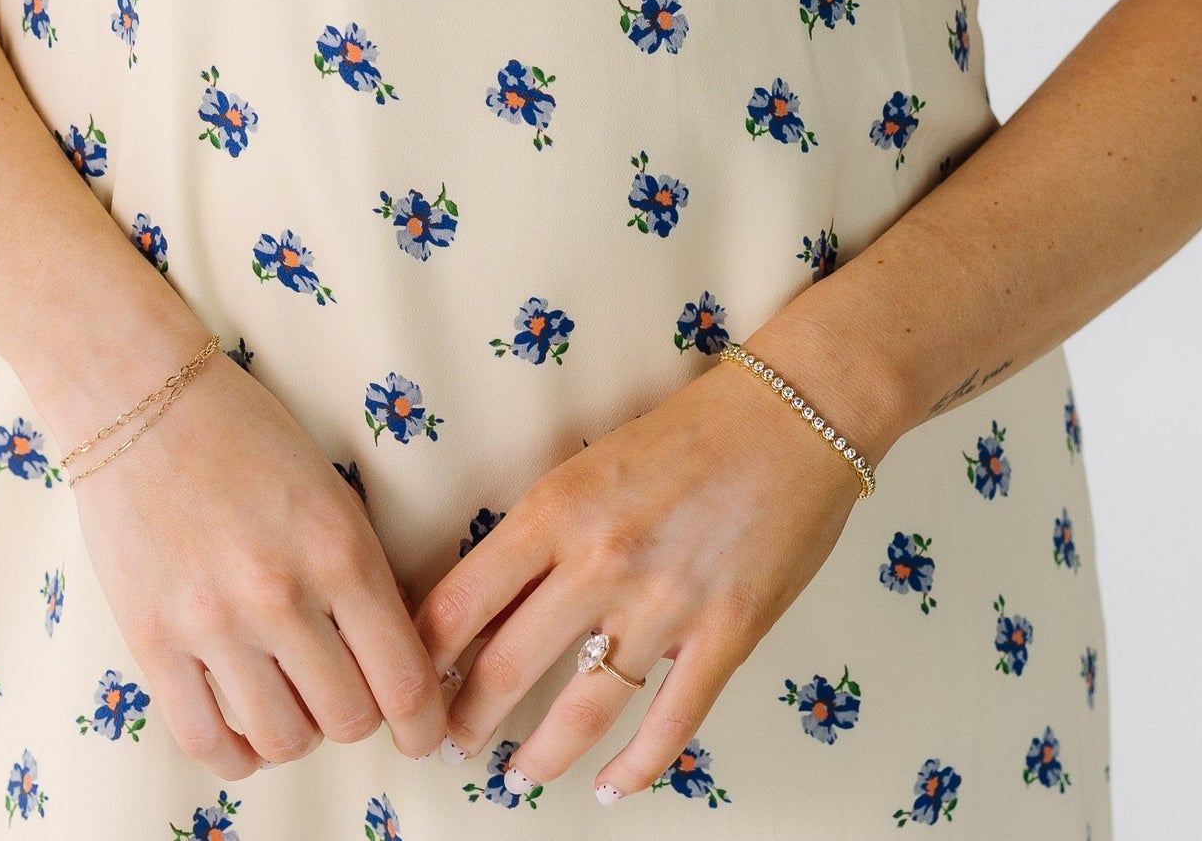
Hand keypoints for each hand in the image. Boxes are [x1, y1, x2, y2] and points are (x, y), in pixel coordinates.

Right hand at [65, 338, 449, 777]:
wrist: (141, 398)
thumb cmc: (246, 435)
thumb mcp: (332, 494)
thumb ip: (363, 578)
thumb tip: (393, 665)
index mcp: (340, 549)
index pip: (404, 679)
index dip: (423, 724)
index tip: (423, 735)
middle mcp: (281, 593)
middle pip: (349, 719)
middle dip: (359, 718)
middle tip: (346, 694)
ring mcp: (213, 621)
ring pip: (283, 740)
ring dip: (298, 735)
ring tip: (292, 701)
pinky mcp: (152, 639)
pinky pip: (205, 742)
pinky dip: (236, 753)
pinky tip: (244, 728)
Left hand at [412, 355, 866, 802]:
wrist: (792, 413)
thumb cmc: (690, 429)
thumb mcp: (592, 462)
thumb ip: (544, 530)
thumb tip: (490, 599)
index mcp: (557, 508)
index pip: (461, 601)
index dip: (422, 655)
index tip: (409, 681)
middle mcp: (600, 560)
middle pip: (507, 667)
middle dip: (467, 719)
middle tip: (449, 743)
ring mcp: (665, 604)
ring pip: (581, 712)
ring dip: (539, 758)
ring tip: (516, 777)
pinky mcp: (726, 635)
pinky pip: (670, 723)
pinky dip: (637, 769)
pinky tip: (615, 787)